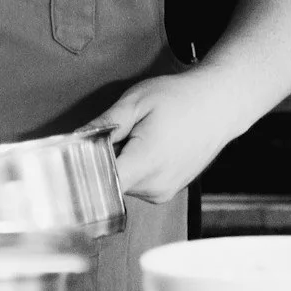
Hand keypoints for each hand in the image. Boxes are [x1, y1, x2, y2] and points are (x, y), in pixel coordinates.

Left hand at [86, 70, 250, 202]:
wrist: (220, 106)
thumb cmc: (181, 98)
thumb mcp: (137, 101)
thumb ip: (105, 124)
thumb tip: (76, 140)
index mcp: (146, 162)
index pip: (100, 185)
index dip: (81, 173)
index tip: (70, 161)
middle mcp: (155, 185)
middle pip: (108, 183)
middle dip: (100, 161)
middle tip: (110, 135)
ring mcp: (162, 192)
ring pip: (121, 184)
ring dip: (118, 164)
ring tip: (135, 137)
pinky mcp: (166, 192)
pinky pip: (136, 184)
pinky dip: (132, 168)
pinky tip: (145, 146)